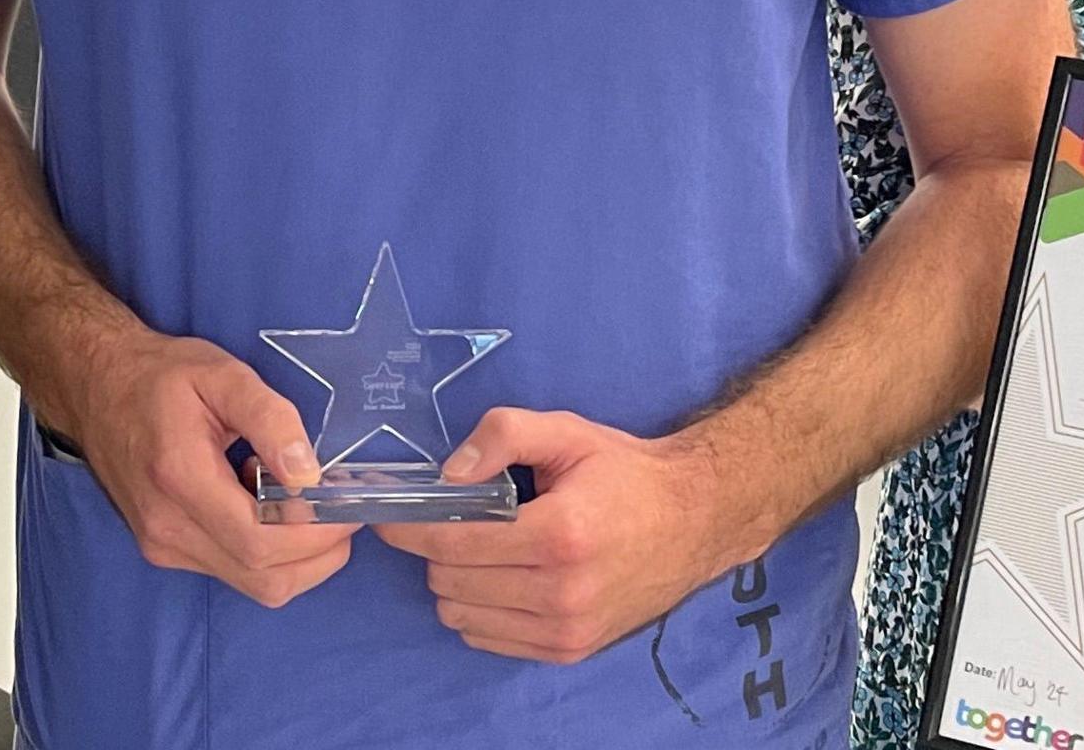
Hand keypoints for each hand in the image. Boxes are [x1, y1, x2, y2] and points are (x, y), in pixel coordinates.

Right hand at [49, 329, 352, 607]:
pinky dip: (269, 552)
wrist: (95, 388)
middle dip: (320, 553)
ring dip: (297, 556)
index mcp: (180, 479)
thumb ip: (270, 418)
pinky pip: (235, 571)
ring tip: (300, 500)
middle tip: (343, 508)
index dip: (318, 534)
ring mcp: (163, 547)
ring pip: (255, 584)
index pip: (262, 541)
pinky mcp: (165, 552)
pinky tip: (265, 505)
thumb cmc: (158, 376)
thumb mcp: (221, 374)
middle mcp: (167, 528)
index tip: (349, 502)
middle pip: (265, 579)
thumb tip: (309, 473)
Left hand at [376, 408, 754, 664]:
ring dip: (455, 583)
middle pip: (450, 582)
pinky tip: (502, 579)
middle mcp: (563, 591)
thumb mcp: (568, 432)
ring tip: (481, 551)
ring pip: (461, 616)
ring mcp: (567, 628)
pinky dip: (479, 610)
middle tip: (450, 522)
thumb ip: (505, 434)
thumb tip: (448, 472)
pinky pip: (487, 639)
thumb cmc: (625, 473)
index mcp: (560, 533)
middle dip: (436, 550)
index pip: (453, 543)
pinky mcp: (569, 650)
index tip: (389, 515)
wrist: (693, 521)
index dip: (409, 528)